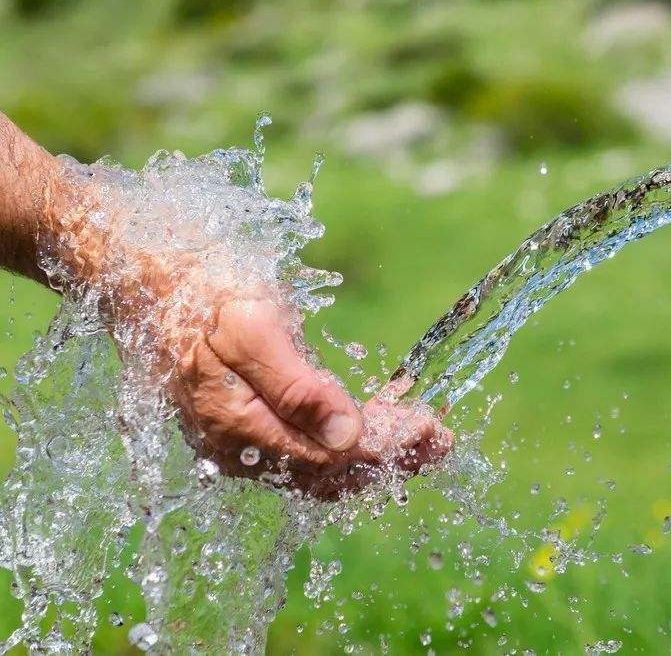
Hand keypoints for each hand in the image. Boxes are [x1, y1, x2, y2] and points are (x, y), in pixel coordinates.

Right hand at [169, 292, 451, 498]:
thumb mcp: (251, 329)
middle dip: (391, 457)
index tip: (429, 429)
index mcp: (238, 430)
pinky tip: (385, 410)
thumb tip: (348, 437)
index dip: (385, 449)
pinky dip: (353, 431)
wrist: (147, 279)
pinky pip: (309, 442)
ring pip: (324, 460)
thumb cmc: (202, 293)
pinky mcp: (252, 423)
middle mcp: (240, 449)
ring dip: (378, 448)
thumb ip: (297, 388)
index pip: (329, 460)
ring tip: (426, 431)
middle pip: (330, 471)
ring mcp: (244, 440)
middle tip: (442, 439)